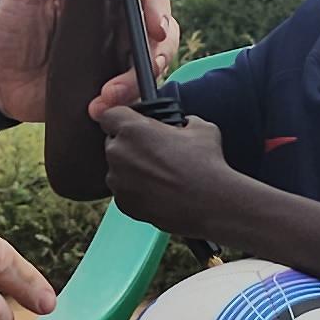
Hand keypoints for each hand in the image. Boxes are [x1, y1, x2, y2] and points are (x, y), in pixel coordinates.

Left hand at [0, 0, 180, 123]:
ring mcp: (114, 57)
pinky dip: (122, 101)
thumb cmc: (7, 27)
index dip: (157, 7)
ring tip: (108, 95)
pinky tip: (99, 106)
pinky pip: (131, 94)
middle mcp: (115, 24)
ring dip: (135, 82)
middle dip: (158, 50)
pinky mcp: (107, 87)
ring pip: (150, 65)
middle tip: (149, 65)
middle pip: (160, 31)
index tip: (153, 26)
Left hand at [93, 103, 239, 237]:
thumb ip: (183, 121)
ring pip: (118, 168)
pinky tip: (158, 191)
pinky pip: (123, 190)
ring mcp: (117, 180)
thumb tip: (184, 124)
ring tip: (159, 175)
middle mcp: (118, 152)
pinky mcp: (122, 203)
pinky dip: (135, 189)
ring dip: (132, 168)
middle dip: (129, 144)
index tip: (133, 123)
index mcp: (132, 129)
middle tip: (153, 151)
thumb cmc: (205, 164)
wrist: (209, 204)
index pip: (110, 115)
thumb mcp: (201, 128)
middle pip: (113, 142)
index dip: (123, 118)